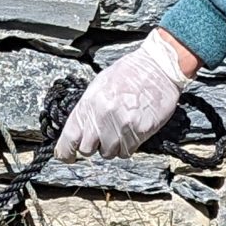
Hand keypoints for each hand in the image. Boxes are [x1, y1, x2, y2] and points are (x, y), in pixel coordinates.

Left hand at [57, 31, 195, 159]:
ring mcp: (120, 126)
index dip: (66, 152)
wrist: (158, 67)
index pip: (69, 137)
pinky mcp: (139, 133)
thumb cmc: (129, 73)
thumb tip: (81, 130)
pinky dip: (128, 146)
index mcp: (89, 104)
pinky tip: (132, 130)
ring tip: (121, 127)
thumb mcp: (99, 86)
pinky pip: (127, 152)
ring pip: (108, 153)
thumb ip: (88, 109)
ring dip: (112, 146)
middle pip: (87, 150)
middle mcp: (102, 117)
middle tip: (103, 134)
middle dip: (93, 145)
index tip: (68, 157)